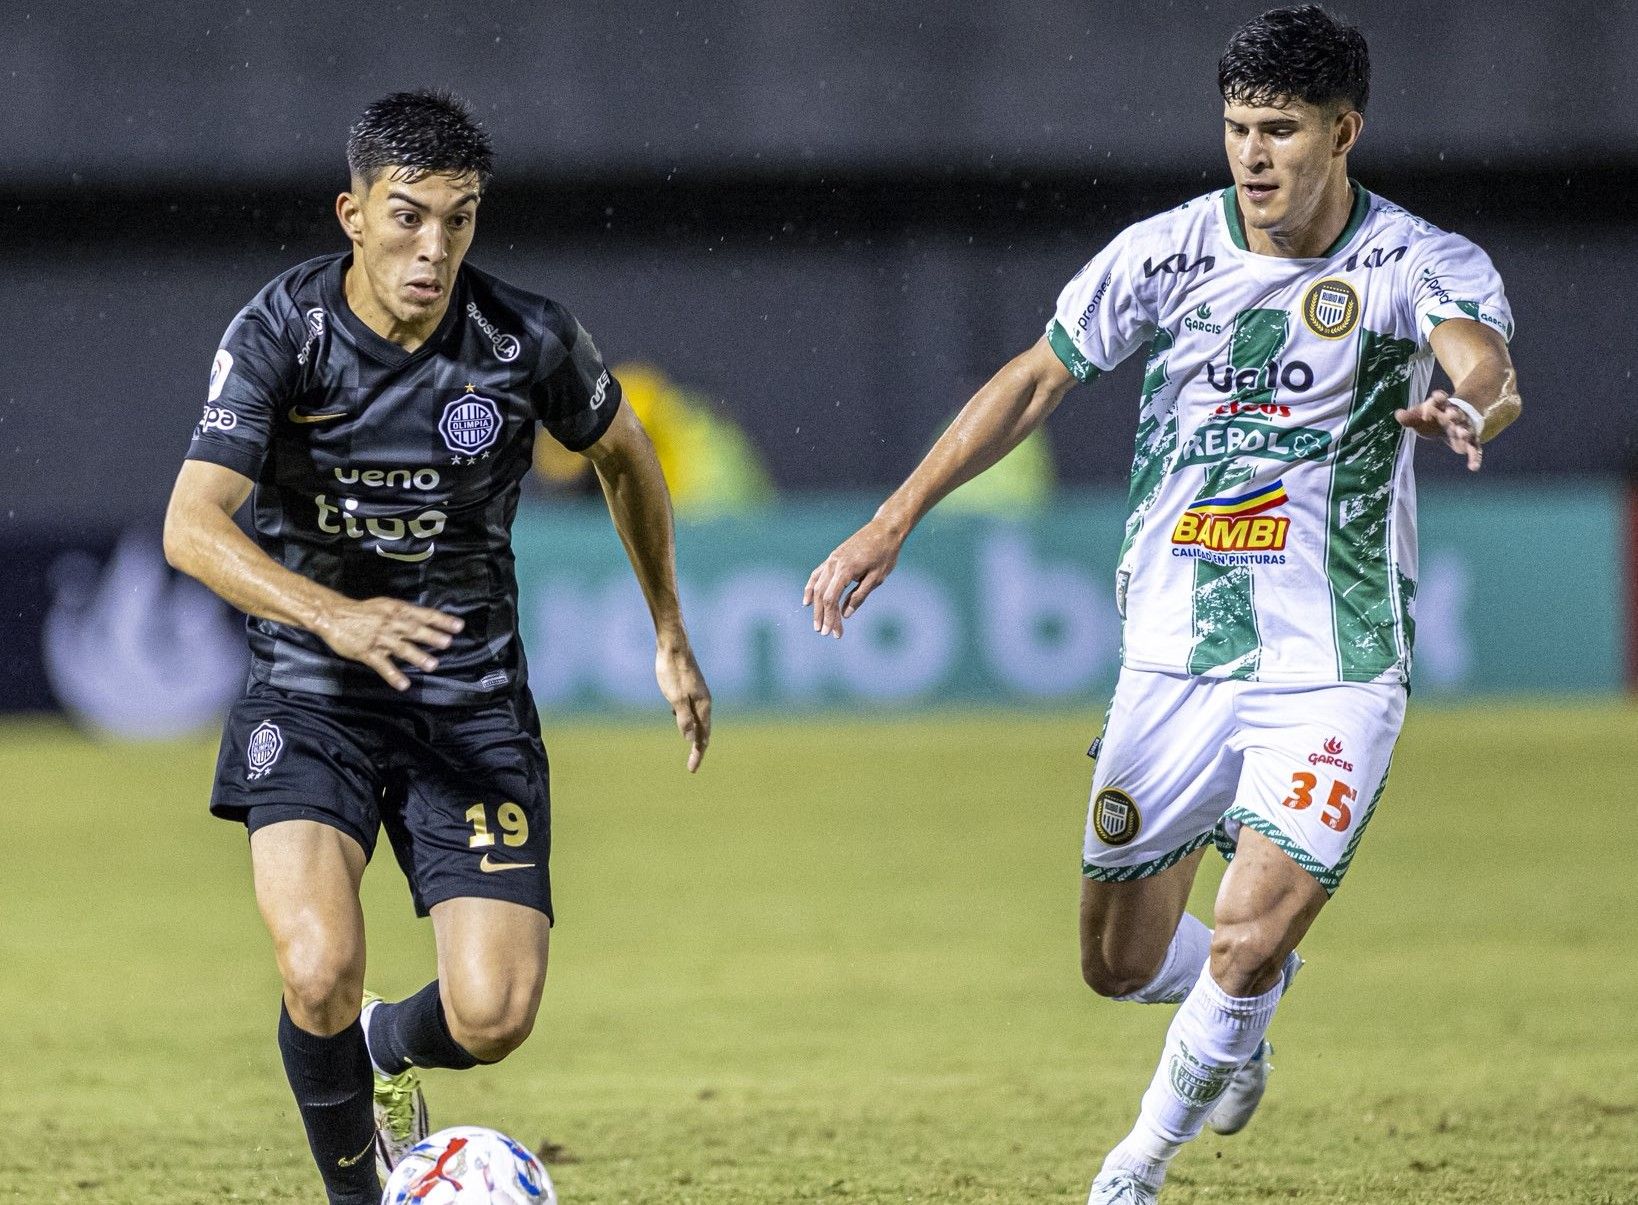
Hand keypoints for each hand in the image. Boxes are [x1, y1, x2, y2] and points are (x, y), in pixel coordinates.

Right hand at [313, 597, 463, 690]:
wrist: (333, 615)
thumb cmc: (362, 611)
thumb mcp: (386, 606)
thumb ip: (404, 614)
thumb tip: (426, 621)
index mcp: (396, 610)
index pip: (423, 615)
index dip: (441, 620)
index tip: (458, 626)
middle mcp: (390, 624)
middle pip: (414, 630)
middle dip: (432, 637)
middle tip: (447, 643)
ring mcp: (378, 639)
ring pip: (401, 648)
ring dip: (417, 657)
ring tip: (432, 665)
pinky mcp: (367, 652)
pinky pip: (382, 665)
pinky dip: (393, 675)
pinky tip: (404, 685)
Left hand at [656, 639, 710, 772]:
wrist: (674, 645)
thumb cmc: (673, 671)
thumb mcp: (675, 698)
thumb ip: (683, 719)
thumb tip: (690, 739)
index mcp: (703, 706)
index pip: (703, 737)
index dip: (698, 754)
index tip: (692, 770)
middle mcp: (704, 701)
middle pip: (704, 730)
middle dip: (698, 748)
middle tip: (692, 765)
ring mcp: (698, 693)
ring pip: (698, 719)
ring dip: (694, 734)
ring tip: (690, 746)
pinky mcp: (691, 686)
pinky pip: (692, 709)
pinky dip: (688, 720)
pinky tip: (677, 718)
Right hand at [803, 519, 902, 637]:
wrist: (884, 530)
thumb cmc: (884, 554)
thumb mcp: (876, 578)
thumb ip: (860, 596)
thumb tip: (846, 614)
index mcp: (845, 569)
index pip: (831, 599)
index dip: (832, 618)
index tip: (835, 633)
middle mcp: (833, 564)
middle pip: (822, 595)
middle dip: (823, 616)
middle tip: (825, 634)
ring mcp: (831, 560)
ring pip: (817, 586)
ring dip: (816, 606)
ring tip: (817, 624)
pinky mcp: (833, 558)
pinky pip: (817, 575)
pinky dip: (811, 588)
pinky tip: (808, 601)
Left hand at [1395, 389, 1482, 470]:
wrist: (1453, 419)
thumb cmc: (1433, 417)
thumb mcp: (1419, 416)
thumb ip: (1410, 417)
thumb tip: (1398, 414)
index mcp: (1442, 406)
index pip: (1440, 399)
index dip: (1438, 398)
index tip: (1437, 396)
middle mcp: (1456, 416)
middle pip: (1456, 413)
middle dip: (1454, 413)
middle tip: (1450, 414)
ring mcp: (1465, 428)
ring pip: (1467, 430)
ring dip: (1464, 432)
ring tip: (1462, 434)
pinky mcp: (1471, 441)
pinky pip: (1475, 449)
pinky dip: (1475, 458)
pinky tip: (1474, 467)